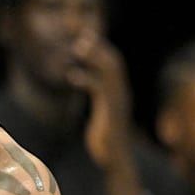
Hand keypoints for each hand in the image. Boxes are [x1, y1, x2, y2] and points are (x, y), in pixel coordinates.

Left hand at [72, 33, 133, 169]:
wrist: (116, 162)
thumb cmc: (106, 141)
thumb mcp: (100, 113)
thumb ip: (97, 95)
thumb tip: (85, 82)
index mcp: (119, 91)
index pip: (111, 61)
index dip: (98, 46)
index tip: (81, 33)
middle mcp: (122, 93)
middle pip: (112, 60)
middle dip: (96, 44)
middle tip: (78, 32)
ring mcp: (118, 102)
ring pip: (109, 72)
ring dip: (94, 57)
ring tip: (77, 46)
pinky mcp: (111, 113)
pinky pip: (101, 91)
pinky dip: (87, 80)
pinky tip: (72, 76)